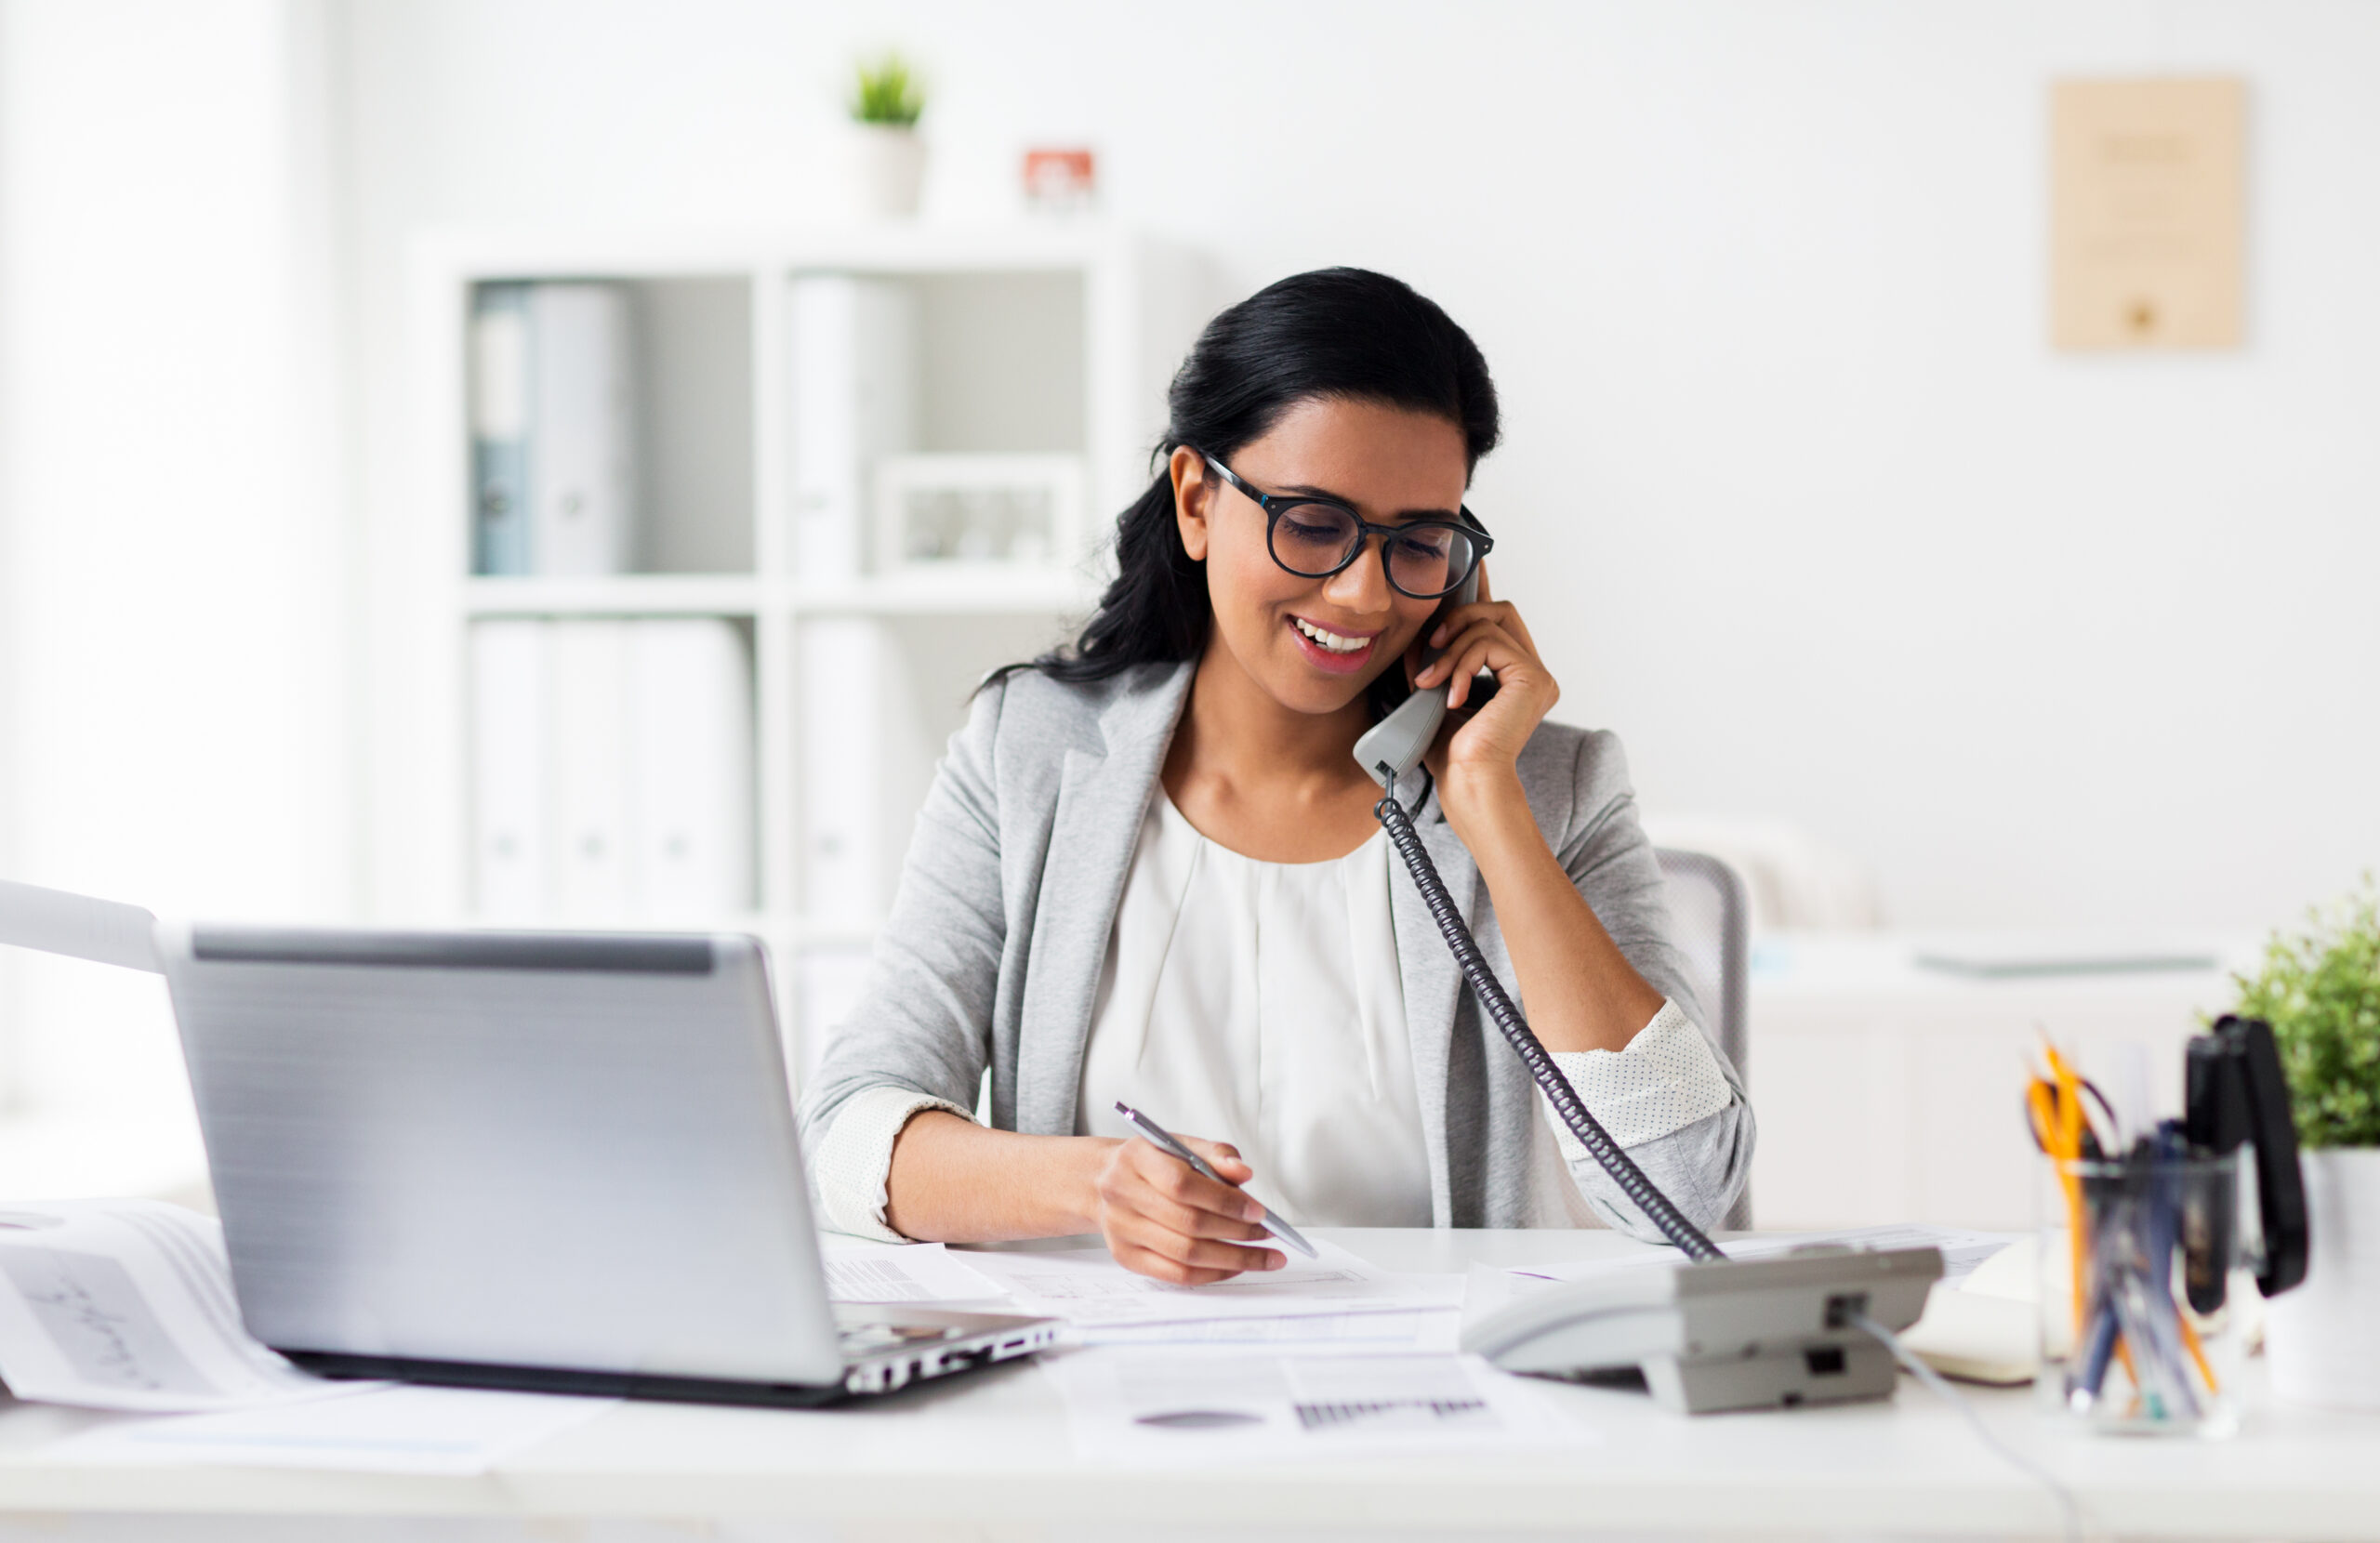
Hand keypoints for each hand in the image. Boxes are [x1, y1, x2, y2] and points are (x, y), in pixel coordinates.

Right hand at [1089, 1133, 1284, 1283]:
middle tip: (1268, 1235)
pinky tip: (1235, 1267)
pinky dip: (1212, 1274)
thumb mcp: (1181, 1145)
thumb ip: (1215, 1155)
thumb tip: (1244, 1174)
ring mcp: (1121, 1229)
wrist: (1103, 1181)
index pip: (1182, 1184)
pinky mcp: (1126, 1256)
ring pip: (1185, 1254)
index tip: (1259, 1211)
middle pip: (1187, 1223)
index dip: (1224, 1201)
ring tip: (1263, 1257)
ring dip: (1232, 1259)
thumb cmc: (1153, 1163)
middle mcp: (1122, 1193)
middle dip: (1237, 1233)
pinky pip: (1175, 1274)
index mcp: (1136, 1158)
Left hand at [1405, 565, 1559, 828]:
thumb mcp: (1432, 690)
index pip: (1498, 620)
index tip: (1468, 568)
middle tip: (1432, 645)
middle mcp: (1532, 673)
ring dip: (1451, 649)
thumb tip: (1423, 625)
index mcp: (1514, 677)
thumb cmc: (1449, 752)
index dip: (1481, 591)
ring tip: (1431, 682)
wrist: (1465, 784)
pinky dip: (1462, 664)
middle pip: (1499, 611)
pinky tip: (1452, 696)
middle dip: (1459, 618)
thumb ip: (1433, 657)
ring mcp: (1538, 676)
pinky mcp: (1534, 679)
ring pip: (1490, 624)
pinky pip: (1490, 644)